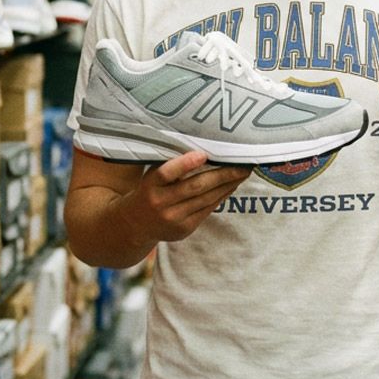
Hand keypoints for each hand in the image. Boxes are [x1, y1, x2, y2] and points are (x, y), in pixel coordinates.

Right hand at [118, 151, 250, 242]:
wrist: (135, 225)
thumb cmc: (149, 190)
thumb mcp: (151, 175)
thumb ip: (171, 164)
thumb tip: (205, 149)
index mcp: (150, 184)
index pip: (167, 173)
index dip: (185, 164)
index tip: (203, 154)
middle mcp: (160, 203)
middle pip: (195, 187)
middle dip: (222, 175)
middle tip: (242, 164)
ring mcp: (173, 218)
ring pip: (206, 199)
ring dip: (227, 186)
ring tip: (242, 173)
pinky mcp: (184, 229)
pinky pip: (207, 210)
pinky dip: (221, 197)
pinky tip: (231, 186)